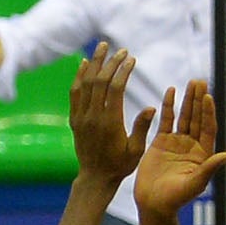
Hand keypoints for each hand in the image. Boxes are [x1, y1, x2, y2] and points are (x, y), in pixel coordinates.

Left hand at [69, 45, 146, 186]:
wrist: (95, 177)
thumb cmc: (120, 165)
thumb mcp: (136, 150)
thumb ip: (142, 127)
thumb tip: (150, 106)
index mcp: (110, 122)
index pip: (115, 88)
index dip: (123, 71)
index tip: (131, 59)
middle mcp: (93, 116)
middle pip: (100, 81)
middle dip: (110, 62)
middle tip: (121, 50)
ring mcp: (81, 116)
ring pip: (85, 83)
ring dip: (94, 63)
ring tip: (101, 47)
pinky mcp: (74, 118)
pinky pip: (75, 93)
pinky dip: (79, 76)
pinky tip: (84, 64)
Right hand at [130, 79, 225, 221]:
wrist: (154, 203)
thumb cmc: (176, 198)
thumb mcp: (196, 183)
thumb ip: (210, 167)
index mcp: (203, 154)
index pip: (208, 128)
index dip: (208, 112)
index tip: (208, 96)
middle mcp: (192, 145)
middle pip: (198, 118)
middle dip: (199, 100)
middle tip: (200, 81)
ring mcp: (177, 142)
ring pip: (184, 116)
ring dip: (188, 99)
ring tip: (191, 82)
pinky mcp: (161, 141)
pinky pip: (166, 120)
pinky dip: (168, 106)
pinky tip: (171, 91)